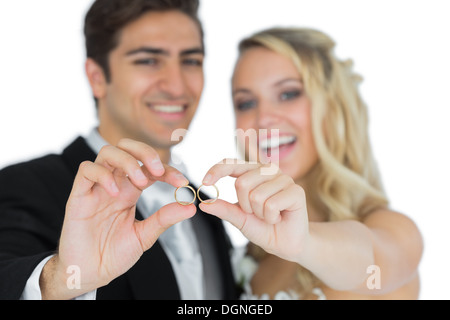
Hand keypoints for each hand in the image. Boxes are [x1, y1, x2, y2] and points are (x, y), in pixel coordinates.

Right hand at [41, 139, 195, 298]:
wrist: (89, 273)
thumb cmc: (114, 254)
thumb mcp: (144, 236)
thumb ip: (164, 219)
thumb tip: (191, 207)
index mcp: (130, 191)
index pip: (150, 168)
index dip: (168, 170)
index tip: (183, 182)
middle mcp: (114, 184)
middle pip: (126, 147)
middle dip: (145, 152)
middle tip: (158, 171)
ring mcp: (96, 188)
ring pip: (107, 153)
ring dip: (127, 161)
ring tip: (140, 183)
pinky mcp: (78, 195)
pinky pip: (87, 170)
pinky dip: (103, 175)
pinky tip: (115, 192)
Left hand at [199, 160, 308, 262]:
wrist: (284, 243)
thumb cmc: (262, 227)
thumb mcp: (239, 218)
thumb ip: (224, 209)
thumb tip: (204, 203)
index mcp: (252, 172)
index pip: (231, 163)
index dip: (217, 170)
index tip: (205, 182)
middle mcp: (268, 171)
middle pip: (242, 184)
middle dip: (245, 206)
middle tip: (257, 213)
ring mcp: (284, 179)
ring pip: (257, 196)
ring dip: (260, 213)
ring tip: (269, 215)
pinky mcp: (296, 191)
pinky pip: (271, 204)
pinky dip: (271, 217)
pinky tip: (279, 217)